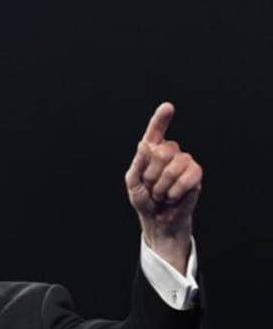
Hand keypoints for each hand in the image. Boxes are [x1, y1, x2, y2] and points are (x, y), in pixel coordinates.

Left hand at [125, 103, 202, 272]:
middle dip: (151, 174)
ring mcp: (184, 163)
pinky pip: (189, 175)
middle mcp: (169, 154)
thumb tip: (145, 144)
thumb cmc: (144, 200)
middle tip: (150, 188)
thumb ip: (137, 163)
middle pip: (162, 151)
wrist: (157, 221)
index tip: (168, 107)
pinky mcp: (195, 175)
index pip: (156, 132)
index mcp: (151, 152)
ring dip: (163, 185)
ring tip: (161, 194)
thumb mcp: (133, 183)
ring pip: (176, 164)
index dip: (161, 119)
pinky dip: (176, 190)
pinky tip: (173, 197)